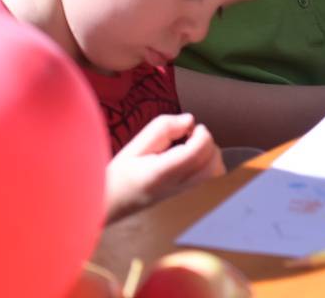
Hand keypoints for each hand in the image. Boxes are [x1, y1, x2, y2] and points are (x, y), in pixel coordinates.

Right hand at [105, 112, 224, 220]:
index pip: (198, 151)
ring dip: (210, 153)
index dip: (201, 134)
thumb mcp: (135, 145)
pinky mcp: (185, 194)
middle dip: (207, 143)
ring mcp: (183, 193)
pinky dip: (209, 163)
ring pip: (215, 172)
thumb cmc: (119, 175)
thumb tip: (190, 121)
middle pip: (212, 162)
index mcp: (162, 173)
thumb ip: (163, 128)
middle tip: (189, 136)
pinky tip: (191, 158)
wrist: (109, 204)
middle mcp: (176, 185)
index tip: (189, 128)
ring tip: (190, 146)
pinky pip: (209, 178)